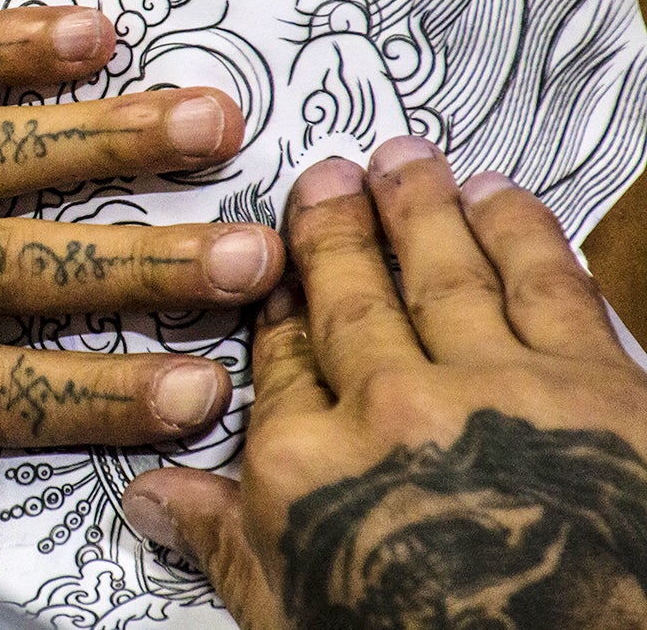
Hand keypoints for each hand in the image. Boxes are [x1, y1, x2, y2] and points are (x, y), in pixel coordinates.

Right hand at [122, 136, 646, 627]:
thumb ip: (226, 547)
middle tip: (325, 179)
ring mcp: (490, 389)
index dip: (278, 313)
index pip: (280, 366)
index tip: (275, 277)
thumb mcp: (296, 621)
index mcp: (307, 469)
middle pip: (350, 299)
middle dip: (335, 231)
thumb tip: (152, 499)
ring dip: (419, 208)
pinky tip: (499, 198)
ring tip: (403, 162)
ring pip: (442, 273)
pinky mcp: (594, 387)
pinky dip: (521, 232)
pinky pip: (547, 286)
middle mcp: (387, 410)